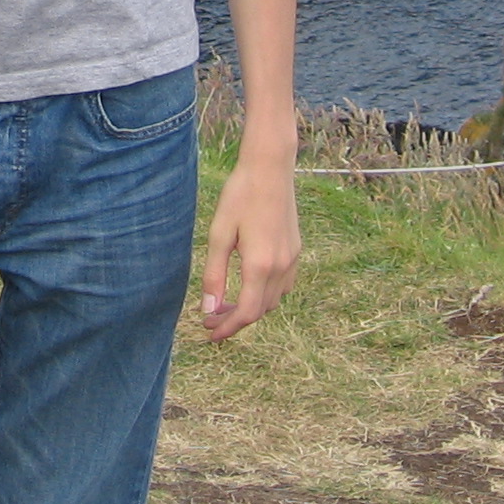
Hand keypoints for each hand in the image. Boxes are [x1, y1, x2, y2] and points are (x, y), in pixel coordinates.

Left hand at [200, 145, 299, 341]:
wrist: (270, 169)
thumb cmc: (240, 196)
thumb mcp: (219, 234)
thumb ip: (214, 274)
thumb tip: (208, 308)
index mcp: (260, 265)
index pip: (246, 313)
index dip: (228, 328)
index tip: (210, 334)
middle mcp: (281, 267)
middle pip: (260, 310)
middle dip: (235, 319)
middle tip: (210, 318)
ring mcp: (292, 259)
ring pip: (273, 300)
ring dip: (251, 307)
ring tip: (225, 303)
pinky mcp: (296, 250)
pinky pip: (283, 285)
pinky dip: (265, 294)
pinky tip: (247, 284)